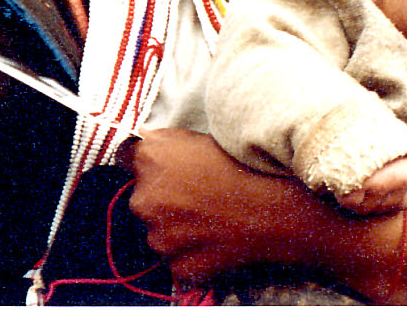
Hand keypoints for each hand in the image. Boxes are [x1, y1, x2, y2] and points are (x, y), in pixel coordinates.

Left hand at [117, 128, 406, 302]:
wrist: (281, 212)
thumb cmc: (250, 168)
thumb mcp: (205, 138)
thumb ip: (169, 143)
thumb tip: (147, 146)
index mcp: (151, 158)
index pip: (125, 158)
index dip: (145, 163)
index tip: (161, 169)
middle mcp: (145, 198)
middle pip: (142, 198)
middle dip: (164, 198)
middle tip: (201, 196)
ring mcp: (160, 237)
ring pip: (159, 232)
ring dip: (177, 228)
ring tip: (215, 218)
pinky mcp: (178, 267)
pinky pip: (179, 261)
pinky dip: (193, 254)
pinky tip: (219, 239)